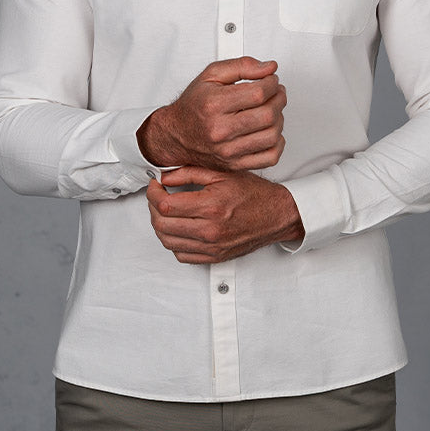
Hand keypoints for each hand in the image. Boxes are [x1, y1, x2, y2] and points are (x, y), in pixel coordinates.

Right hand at [137, 57, 285, 171]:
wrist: (176, 135)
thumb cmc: (193, 105)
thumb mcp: (212, 75)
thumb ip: (242, 66)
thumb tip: (269, 68)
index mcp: (214, 105)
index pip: (258, 93)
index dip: (272, 83)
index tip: (271, 80)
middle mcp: (220, 130)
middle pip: (268, 115)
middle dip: (279, 99)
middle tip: (276, 92)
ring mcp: (228, 150)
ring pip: (272, 135)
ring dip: (280, 119)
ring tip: (272, 109)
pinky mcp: (235, 165)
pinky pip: (269, 157)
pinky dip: (277, 143)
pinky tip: (269, 131)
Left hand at [146, 166, 303, 263]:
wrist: (277, 215)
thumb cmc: (254, 194)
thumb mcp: (222, 174)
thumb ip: (189, 173)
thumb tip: (164, 177)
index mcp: (212, 206)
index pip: (165, 204)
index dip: (153, 193)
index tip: (155, 185)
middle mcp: (210, 230)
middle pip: (162, 224)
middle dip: (152, 208)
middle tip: (156, 196)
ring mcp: (212, 247)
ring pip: (168, 242)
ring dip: (159, 225)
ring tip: (164, 211)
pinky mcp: (214, 257)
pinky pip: (181, 255)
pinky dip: (173, 242)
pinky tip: (177, 228)